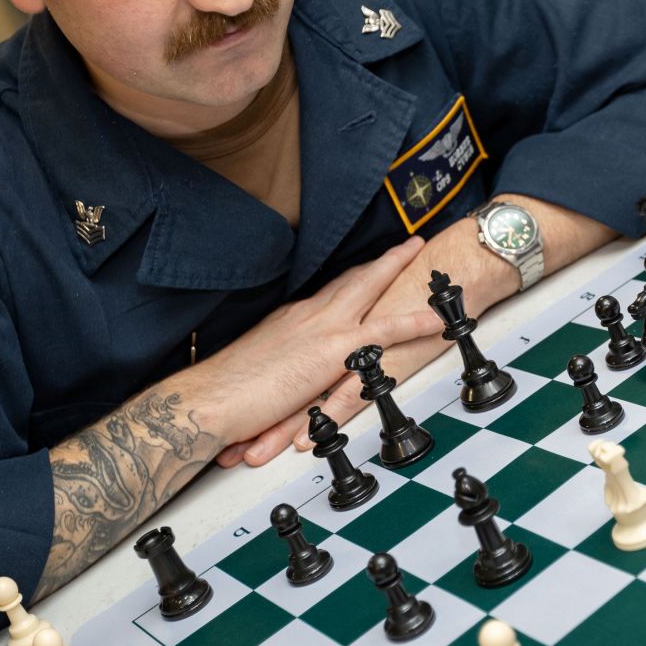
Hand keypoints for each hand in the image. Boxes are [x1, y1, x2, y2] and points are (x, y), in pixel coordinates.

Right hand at [188, 237, 443, 464]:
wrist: (209, 400)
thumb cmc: (224, 394)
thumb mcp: (258, 371)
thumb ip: (278, 365)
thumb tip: (285, 372)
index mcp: (290, 320)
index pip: (328, 292)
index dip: (351, 278)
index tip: (366, 267)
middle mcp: (308, 316)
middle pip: (352, 279)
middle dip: (382, 260)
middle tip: (407, 244)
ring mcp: (322, 328)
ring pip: (371, 289)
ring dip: (399, 270)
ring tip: (424, 256)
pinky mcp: (333, 350)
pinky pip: (385, 332)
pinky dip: (413, 322)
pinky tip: (436, 319)